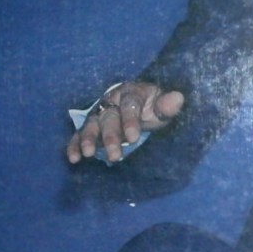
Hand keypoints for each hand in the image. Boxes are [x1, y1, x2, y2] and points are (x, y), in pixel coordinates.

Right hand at [66, 81, 184, 163]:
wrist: (140, 106)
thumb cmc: (152, 107)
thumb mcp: (162, 106)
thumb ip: (167, 105)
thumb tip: (178, 97)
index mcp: (131, 93)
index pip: (129, 105)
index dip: (130, 121)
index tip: (133, 138)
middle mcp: (111, 101)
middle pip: (109, 117)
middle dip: (111, 137)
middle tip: (114, 156)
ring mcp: (99, 113)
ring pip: (92, 124)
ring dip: (88, 139)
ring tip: (88, 154)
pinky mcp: (90, 126)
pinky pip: (79, 134)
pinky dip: (74, 145)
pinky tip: (74, 158)